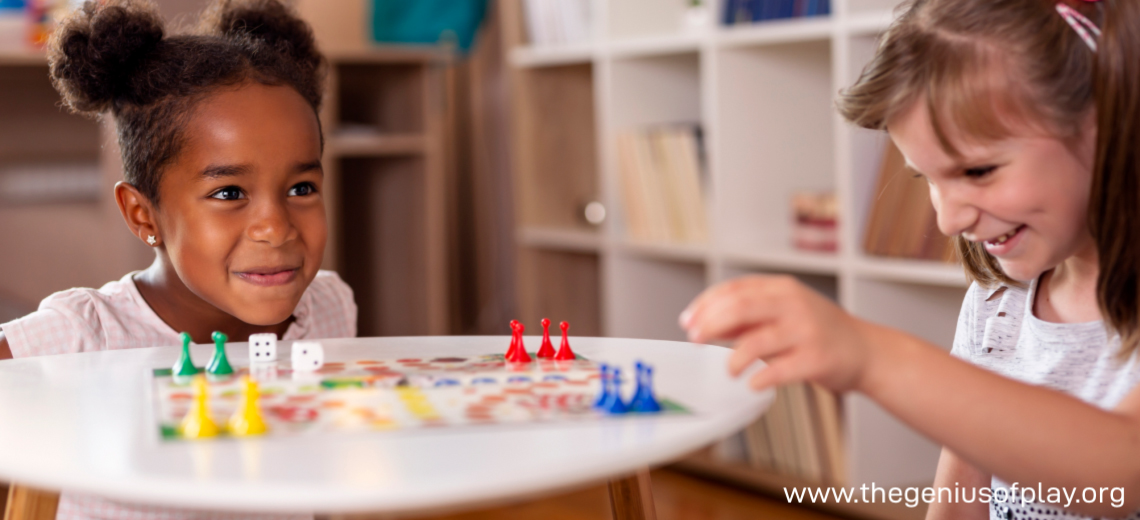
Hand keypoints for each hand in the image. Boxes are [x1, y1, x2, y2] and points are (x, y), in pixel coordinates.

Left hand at [679, 275, 880, 391]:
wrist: (867, 351)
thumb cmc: (819, 332)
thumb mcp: (784, 313)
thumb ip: (748, 316)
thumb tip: (705, 322)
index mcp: (782, 289)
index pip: (735, 289)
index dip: (706, 304)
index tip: (688, 321)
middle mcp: (794, 304)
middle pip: (741, 308)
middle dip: (711, 324)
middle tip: (696, 340)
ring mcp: (807, 331)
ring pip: (758, 341)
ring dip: (734, 358)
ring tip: (728, 371)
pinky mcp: (817, 359)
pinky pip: (781, 370)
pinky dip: (761, 378)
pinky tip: (752, 384)